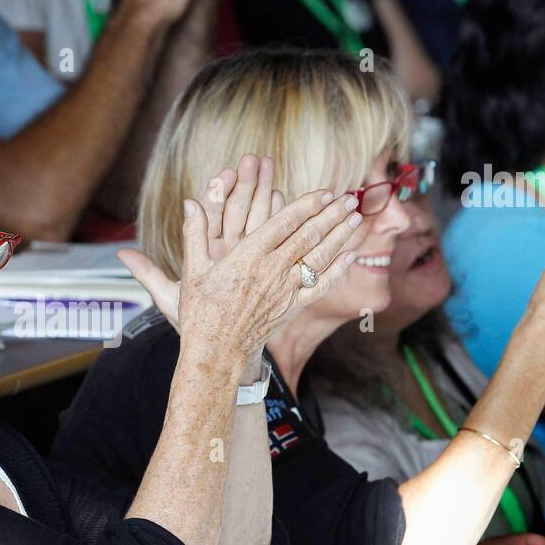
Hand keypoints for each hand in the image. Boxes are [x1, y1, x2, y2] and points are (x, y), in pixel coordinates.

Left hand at [119, 154, 279, 331]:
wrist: (226, 348)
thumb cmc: (197, 325)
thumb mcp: (170, 299)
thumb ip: (148, 274)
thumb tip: (120, 254)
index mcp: (204, 256)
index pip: (208, 219)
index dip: (215, 196)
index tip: (222, 175)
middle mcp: (226, 252)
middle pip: (236, 212)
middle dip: (243, 185)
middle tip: (250, 160)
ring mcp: (248, 257)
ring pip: (257, 219)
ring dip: (262, 191)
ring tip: (267, 165)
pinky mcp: (265, 265)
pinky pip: (273, 238)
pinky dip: (277, 217)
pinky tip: (280, 195)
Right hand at [122, 158, 362, 366]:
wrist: (216, 353)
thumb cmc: (200, 312)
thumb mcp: (193, 270)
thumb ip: (194, 233)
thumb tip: (189, 201)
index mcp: (248, 255)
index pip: (286, 222)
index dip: (308, 204)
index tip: (324, 192)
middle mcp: (272, 269)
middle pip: (309, 235)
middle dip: (331, 214)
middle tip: (349, 197)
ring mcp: (285, 290)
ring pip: (319, 256)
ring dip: (340, 235)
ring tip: (355, 217)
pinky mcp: (292, 308)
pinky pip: (321, 286)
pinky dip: (338, 269)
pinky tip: (351, 255)